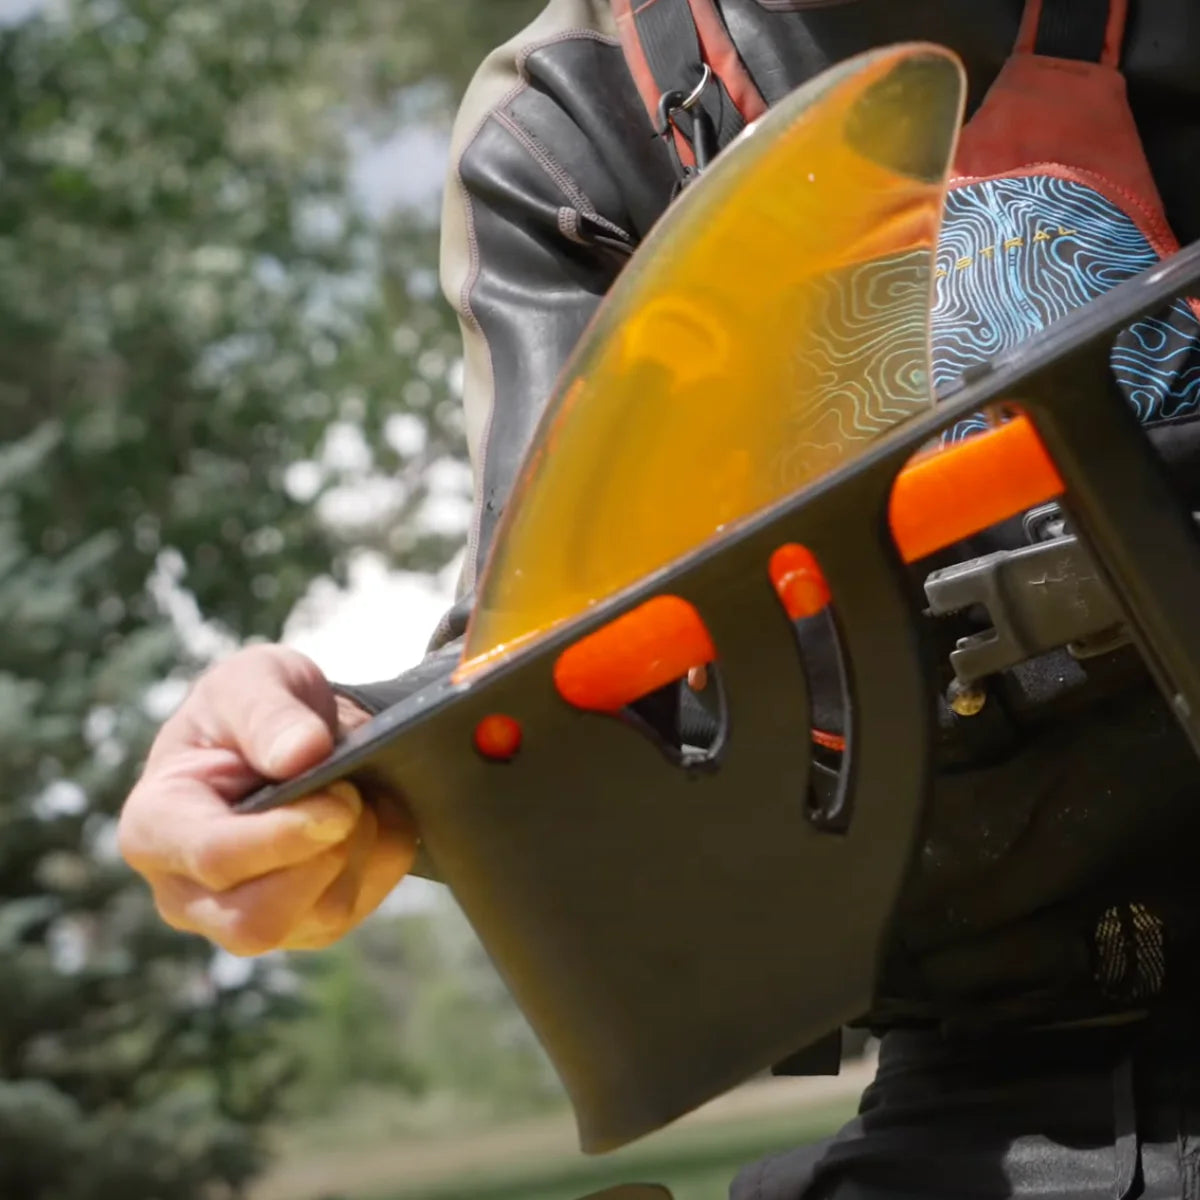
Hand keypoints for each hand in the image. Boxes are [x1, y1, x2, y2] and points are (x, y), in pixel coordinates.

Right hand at [118, 644, 416, 955]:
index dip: (283, 836)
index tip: (342, 803)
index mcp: (154, 826)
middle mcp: (186, 891)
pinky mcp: (302, 926)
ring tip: (362, 791)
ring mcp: (243, 917)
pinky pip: (357, 911)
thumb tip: (304, 754)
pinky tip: (378, 814)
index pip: (213, 856)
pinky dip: (384, 860)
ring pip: (318, 920)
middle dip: (324, 857)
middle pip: (257, 920)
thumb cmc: (253, 706)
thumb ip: (268, 711)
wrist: (293, 735)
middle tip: (353, 794)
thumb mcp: (253, 679)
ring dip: (361, 852)